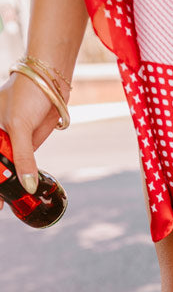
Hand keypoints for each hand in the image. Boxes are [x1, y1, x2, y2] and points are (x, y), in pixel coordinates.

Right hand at [0, 71, 60, 208]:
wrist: (49, 82)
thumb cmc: (26, 94)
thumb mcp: (18, 127)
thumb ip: (22, 158)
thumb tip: (27, 186)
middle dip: (0, 186)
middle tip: (2, 208)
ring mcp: (10, 143)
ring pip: (8, 169)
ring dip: (9, 185)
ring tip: (10, 204)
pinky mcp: (26, 146)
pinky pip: (23, 166)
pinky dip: (22, 178)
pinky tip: (22, 191)